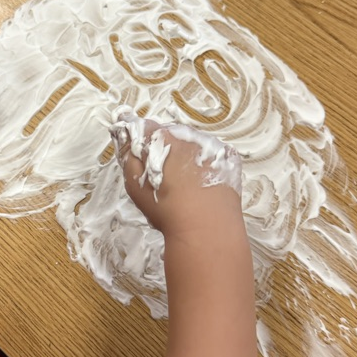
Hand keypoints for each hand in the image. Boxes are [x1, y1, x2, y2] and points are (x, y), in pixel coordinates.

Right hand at [111, 115, 243, 239]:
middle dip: (165, 149)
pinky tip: (204, 182)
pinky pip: (212, 154)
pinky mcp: (228, 157)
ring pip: (192, 144)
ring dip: (187, 155)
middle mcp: (186, 135)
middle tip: (165, 175)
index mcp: (160, 139)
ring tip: (186, 181)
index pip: (144, 128)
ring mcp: (210, 145)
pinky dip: (207, 163)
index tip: (141, 153)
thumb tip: (128, 142)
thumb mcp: (135, 186)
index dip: (141, 140)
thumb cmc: (167, 209)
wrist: (206, 227)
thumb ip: (129, 159)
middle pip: (171, 135)